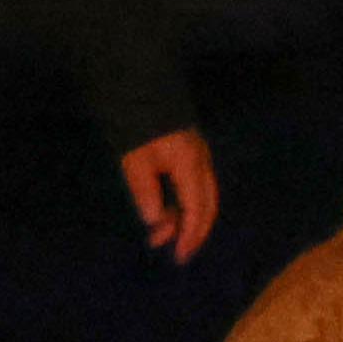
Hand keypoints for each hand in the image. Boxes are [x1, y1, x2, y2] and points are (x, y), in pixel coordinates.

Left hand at [119, 128, 219, 264]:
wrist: (139, 86)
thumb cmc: (136, 124)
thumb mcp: (135, 159)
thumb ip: (145, 191)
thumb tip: (153, 221)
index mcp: (190, 165)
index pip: (198, 209)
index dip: (191, 235)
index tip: (179, 255)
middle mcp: (201, 162)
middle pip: (207, 205)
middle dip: (193, 230)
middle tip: (176, 252)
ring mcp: (197, 155)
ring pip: (201, 196)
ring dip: (184, 217)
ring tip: (160, 232)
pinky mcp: (189, 151)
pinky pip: (193, 185)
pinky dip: (182, 203)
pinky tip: (165, 210)